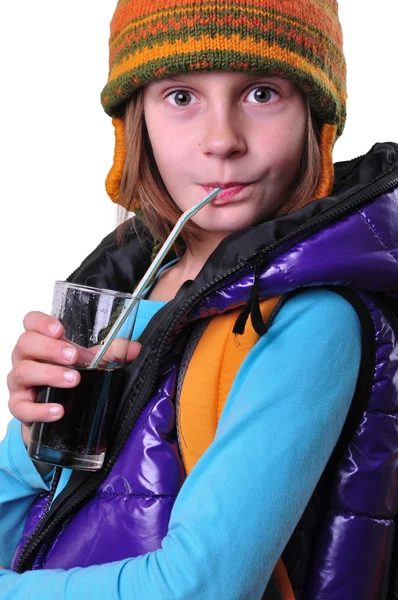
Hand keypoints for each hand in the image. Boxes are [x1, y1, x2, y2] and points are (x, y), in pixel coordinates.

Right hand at [7, 311, 140, 448]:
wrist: (56, 409)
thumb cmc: (70, 374)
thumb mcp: (91, 360)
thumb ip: (112, 352)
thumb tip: (134, 348)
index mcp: (41, 339)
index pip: (30, 321)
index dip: (41, 322)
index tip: (59, 330)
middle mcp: (25, 357)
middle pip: (26, 344)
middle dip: (50, 349)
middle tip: (74, 357)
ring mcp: (19, 382)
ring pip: (23, 372)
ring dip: (49, 374)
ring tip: (73, 380)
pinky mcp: (20, 406)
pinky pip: (21, 407)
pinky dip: (39, 409)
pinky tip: (58, 410)